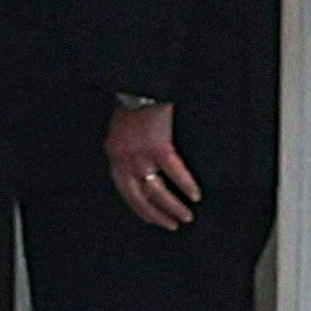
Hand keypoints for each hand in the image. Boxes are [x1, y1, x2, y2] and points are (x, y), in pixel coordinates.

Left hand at [107, 97, 199, 234]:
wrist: (138, 85)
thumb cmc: (133, 104)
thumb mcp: (120, 131)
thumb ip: (127, 150)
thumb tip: (139, 166)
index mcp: (114, 156)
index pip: (124, 192)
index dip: (138, 208)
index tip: (149, 219)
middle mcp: (124, 160)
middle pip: (139, 197)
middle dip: (156, 215)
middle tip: (170, 225)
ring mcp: (140, 155)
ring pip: (157, 191)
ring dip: (172, 207)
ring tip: (185, 216)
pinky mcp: (158, 147)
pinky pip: (174, 172)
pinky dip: (186, 185)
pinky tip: (195, 195)